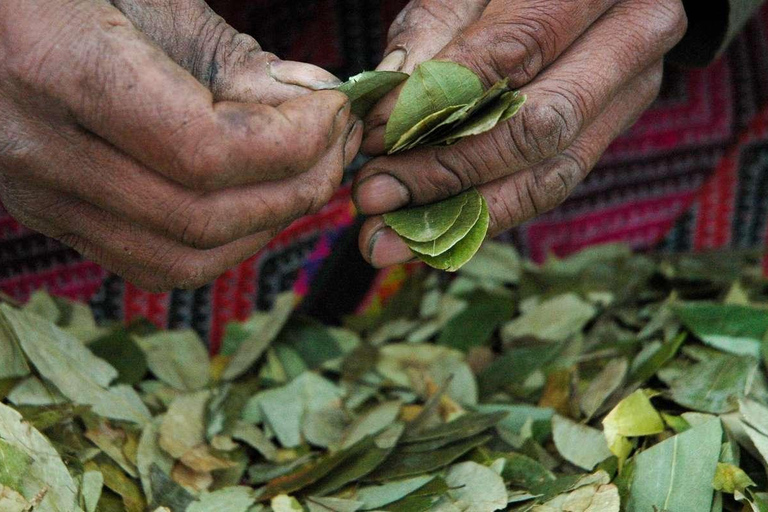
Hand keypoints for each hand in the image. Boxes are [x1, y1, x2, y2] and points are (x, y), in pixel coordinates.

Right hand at [0, 0, 361, 290]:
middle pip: (201, 218)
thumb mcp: (154, 3)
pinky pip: (155, 263)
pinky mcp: (54, 218)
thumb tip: (316, 111)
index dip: (292, 142)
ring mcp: (38, 195)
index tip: (334, 113)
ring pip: (183, 258)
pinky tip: (257, 201)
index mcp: (55, 66)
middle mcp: (37, 148)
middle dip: (296, 187)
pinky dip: (225, 243)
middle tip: (337, 146)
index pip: (204, 150)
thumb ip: (236, 65)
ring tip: (308, 173)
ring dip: (267, 222)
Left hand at [354, 0, 686, 266]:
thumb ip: (431, 34)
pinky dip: (487, 217)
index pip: (512, 52)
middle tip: (374, 196)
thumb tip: (386, 113)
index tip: (374, 138)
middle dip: (446, 171)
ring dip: (464, 215)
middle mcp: (633, 36)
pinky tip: (433, 238)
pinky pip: (551, 186)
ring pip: (550, 174)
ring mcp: (631, 90)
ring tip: (391, 239)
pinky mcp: (612, 129)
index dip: (436, 103)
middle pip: (538, 126)